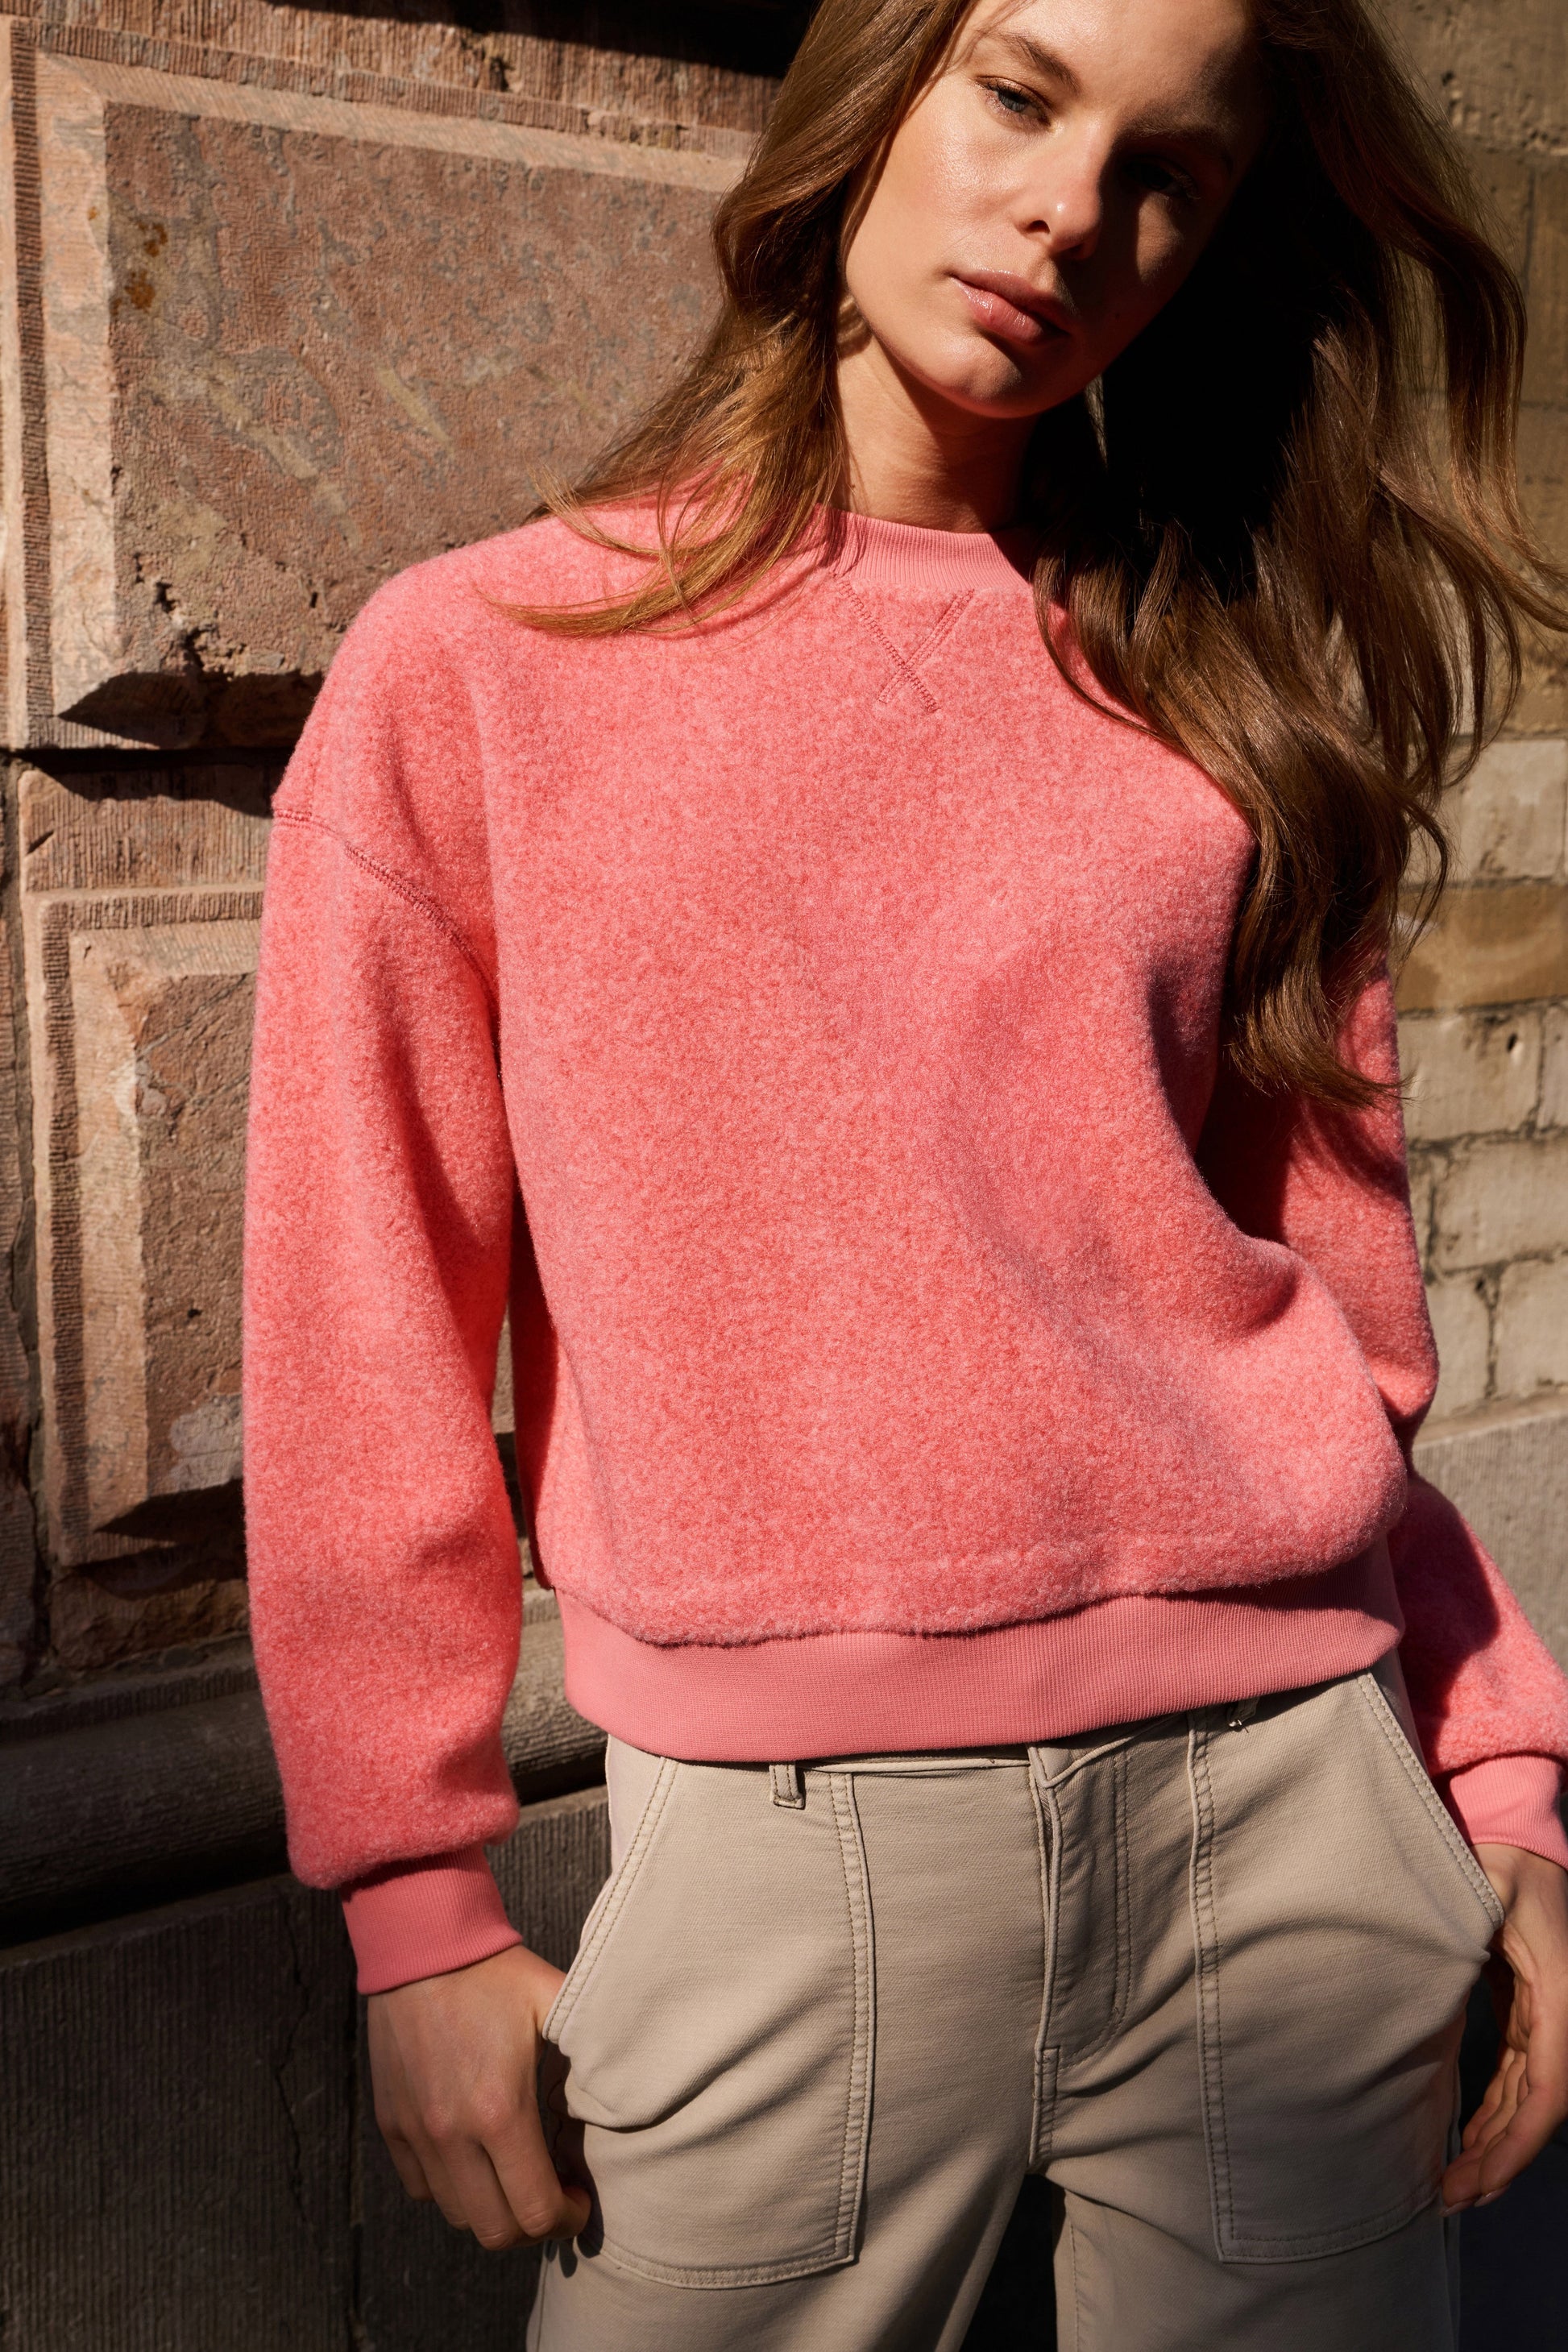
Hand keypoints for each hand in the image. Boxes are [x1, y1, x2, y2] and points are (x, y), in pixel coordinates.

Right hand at [367, 1942, 590, 2249]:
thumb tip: (639, 2082)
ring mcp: (416, 2133)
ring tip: (515, 2178)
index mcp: (500, 2110)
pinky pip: (421, 2187)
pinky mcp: (391, 2123)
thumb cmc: (496, 1972)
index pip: (535, 2210)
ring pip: (456, 2215)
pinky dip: (450, 2188)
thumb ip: (596, 2049)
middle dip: (532, 2226)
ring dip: (491, 2209)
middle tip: (552, 2198)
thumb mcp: (556, 2003)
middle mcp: (451, 2133)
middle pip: (494, 2231)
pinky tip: (474, 2157)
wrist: (421, 1944)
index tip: (580, 2201)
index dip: (566, 2219)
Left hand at [1440, 1844, 1567, 2214]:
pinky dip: (1498, 2109)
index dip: (1516, 2142)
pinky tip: (1472, 2138)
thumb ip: (1469, 1939)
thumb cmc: (1495, 1860)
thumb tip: (1430, 1983)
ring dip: (1497, 2141)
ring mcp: (1550, 2014)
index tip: (1478, 2178)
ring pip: (1529, 2095)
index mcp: (1561, 1997)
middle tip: (1451, 2197)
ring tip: (1456, 2182)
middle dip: (1499, 2158)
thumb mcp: (1483, 1895)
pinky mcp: (1532, 2008)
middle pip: (1538, 2105)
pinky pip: (1521, 2073)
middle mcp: (1563, 2014)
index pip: (1547, 2090)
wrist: (1516, 1833)